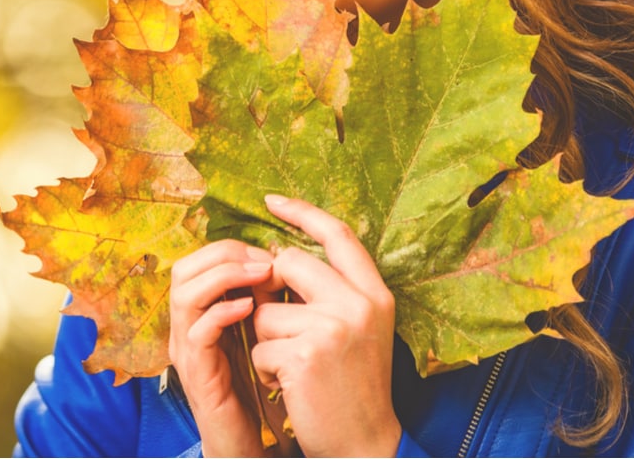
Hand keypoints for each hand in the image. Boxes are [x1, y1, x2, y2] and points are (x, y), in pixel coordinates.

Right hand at [168, 239, 276, 456]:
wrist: (250, 443)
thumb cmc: (260, 385)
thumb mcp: (263, 332)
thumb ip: (264, 298)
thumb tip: (285, 259)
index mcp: (202, 313)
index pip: (199, 260)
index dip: (233, 247)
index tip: (270, 253)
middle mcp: (187, 327)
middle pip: (184, 268)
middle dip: (226, 254)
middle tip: (265, 259)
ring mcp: (188, 351)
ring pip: (184, 293)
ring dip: (225, 275)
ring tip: (261, 274)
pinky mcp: (197, 375)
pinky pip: (197, 332)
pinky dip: (223, 313)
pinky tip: (251, 309)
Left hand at [251, 195, 402, 457]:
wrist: (365, 445)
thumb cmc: (353, 386)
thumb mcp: (360, 329)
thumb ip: (333, 291)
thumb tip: (281, 258)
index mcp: (374, 293)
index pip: (337, 234)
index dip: (303, 211)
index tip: (272, 200)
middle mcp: (357, 304)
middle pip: (289, 263)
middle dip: (273, 293)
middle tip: (285, 329)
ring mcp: (332, 328)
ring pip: (266, 311)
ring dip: (267, 341)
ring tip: (295, 368)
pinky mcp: (304, 355)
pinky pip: (258, 348)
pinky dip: (264, 370)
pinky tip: (289, 387)